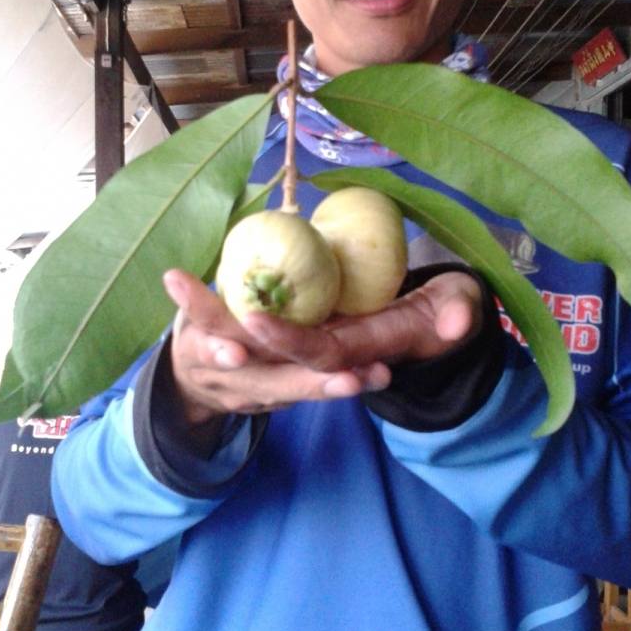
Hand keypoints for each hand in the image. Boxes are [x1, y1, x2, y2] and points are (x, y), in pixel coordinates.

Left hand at [162, 269, 483, 424]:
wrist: (435, 318)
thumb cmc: (445, 310)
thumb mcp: (457, 309)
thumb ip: (457, 313)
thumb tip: (457, 320)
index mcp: (359, 350)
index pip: (316, 353)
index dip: (286, 340)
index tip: (252, 319)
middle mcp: (324, 349)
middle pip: (265, 347)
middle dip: (222, 323)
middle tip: (181, 285)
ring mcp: (309, 334)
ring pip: (251, 330)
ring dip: (211, 310)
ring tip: (173, 278)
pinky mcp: (299, 319)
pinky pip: (254, 311)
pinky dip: (223, 297)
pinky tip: (189, 277)